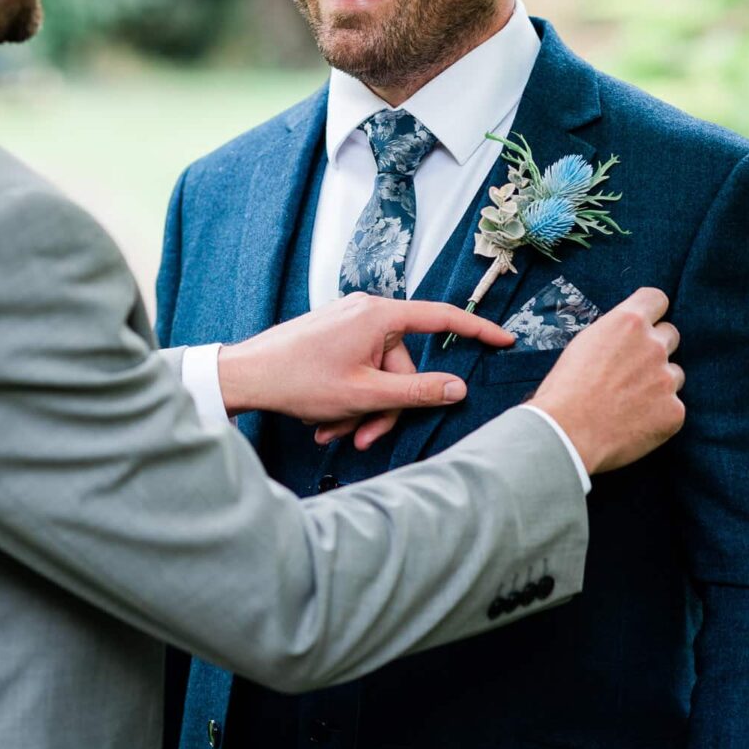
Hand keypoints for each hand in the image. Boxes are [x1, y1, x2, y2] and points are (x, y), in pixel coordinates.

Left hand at [217, 293, 515, 448]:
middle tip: (364, 437)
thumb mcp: (367, 394)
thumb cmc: (300, 380)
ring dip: (363, 408)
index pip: (441, 318)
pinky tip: (326, 422)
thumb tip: (458, 388)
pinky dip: (348, 397)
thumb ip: (418, 392)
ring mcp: (346, 323)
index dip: (476, 331)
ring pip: (377, 374)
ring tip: (336, 433)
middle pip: (403, 365)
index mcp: (379, 315)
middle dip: (387, 406)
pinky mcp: (331, 337)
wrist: (244, 375)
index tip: (504, 340)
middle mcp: (365, 312)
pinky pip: (356, 369)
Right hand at [532, 287, 684, 474]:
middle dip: (656, 348)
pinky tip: (633, 425)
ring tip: (629, 402)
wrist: (566, 433)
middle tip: (633, 370)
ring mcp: (667, 378)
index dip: (652, 312)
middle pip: (671, 334)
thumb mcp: (582, 346)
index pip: (657, 299)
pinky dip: (658, 415)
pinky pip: (673, 407)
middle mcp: (653, 345)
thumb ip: (612, 335)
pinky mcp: (675, 411)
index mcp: (627, 322)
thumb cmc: (563, 391)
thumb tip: (624, 338)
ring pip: (674, 374)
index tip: (646, 324)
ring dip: (659, 383)